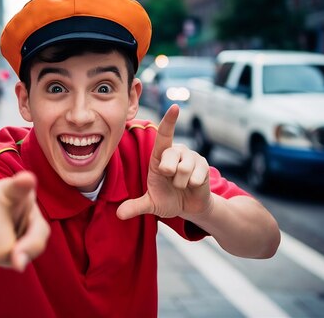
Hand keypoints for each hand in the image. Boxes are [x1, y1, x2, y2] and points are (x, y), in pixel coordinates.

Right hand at [0, 171, 49, 272]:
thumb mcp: (37, 228)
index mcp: (15, 189)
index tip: (27, 180)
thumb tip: (18, 264)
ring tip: (1, 233)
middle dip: (12, 251)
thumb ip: (35, 243)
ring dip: (0, 253)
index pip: (18, 187)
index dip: (22, 184)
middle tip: (12, 233)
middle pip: (4, 248)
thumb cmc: (21, 219)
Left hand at [117, 105, 211, 220]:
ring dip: (180, 183)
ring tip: (181, 184)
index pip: (164, 135)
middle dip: (168, 175)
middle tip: (170, 180)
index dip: (169, 121)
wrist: (189, 207)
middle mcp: (176, 152)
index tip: (175, 108)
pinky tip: (193, 186)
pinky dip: (192, 186)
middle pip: (169, 160)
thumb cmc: (168, 199)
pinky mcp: (204, 166)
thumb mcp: (151, 204)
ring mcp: (192, 157)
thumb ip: (135, 206)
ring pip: (183, 169)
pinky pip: (196, 178)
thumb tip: (118, 214)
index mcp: (160, 156)